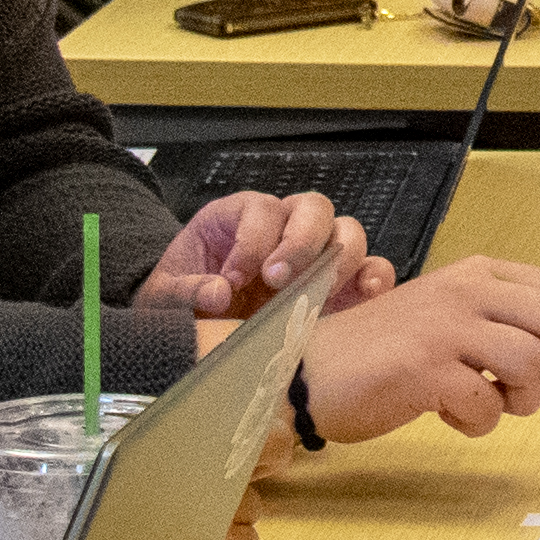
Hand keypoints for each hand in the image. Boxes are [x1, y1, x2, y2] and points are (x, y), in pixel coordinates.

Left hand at [135, 189, 391, 317]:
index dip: (251, 242)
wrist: (197, 330)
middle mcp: (285, 228)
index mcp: (240, 218)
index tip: (234, 279)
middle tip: (277, 281)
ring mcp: (318, 256)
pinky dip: (375, 279)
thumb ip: (184, 290)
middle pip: (313, 209)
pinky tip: (367, 297)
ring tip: (318, 294)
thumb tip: (217, 294)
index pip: (259, 210)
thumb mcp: (165, 295)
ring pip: (347, 233)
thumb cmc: (182, 302)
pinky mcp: (340, 286)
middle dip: (299, 242)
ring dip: (339, 260)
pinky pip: (371, 269)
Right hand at [298, 257, 539, 439]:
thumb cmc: (381, 353)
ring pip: (534, 364)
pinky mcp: (423, 368)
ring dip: (523, 400)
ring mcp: (445, 327)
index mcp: (478, 273)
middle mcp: (467, 290)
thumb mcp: (448, 315)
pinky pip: (486, 403)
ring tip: (489, 403)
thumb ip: (499, 318)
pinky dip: (478, 421)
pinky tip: (449, 414)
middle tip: (535, 392)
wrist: (306, 369)